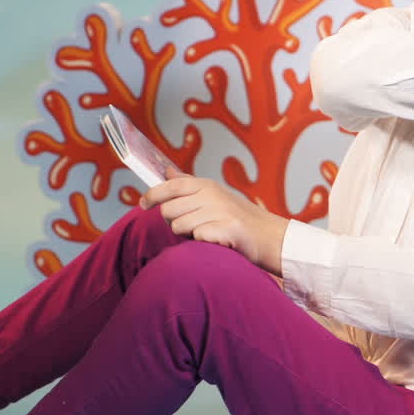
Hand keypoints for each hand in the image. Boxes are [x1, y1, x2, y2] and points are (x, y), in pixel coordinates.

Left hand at [140, 170, 289, 275]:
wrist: (271, 237)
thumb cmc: (239, 218)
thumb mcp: (216, 195)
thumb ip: (188, 184)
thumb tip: (166, 171)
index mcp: (208, 185)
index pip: (171, 186)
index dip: (152, 195)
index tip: (142, 204)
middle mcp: (212, 195)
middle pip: (168, 210)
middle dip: (172, 222)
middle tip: (191, 225)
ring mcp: (220, 211)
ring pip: (178, 226)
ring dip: (187, 234)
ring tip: (206, 232)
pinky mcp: (227, 229)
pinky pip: (196, 237)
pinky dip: (202, 242)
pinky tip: (216, 240)